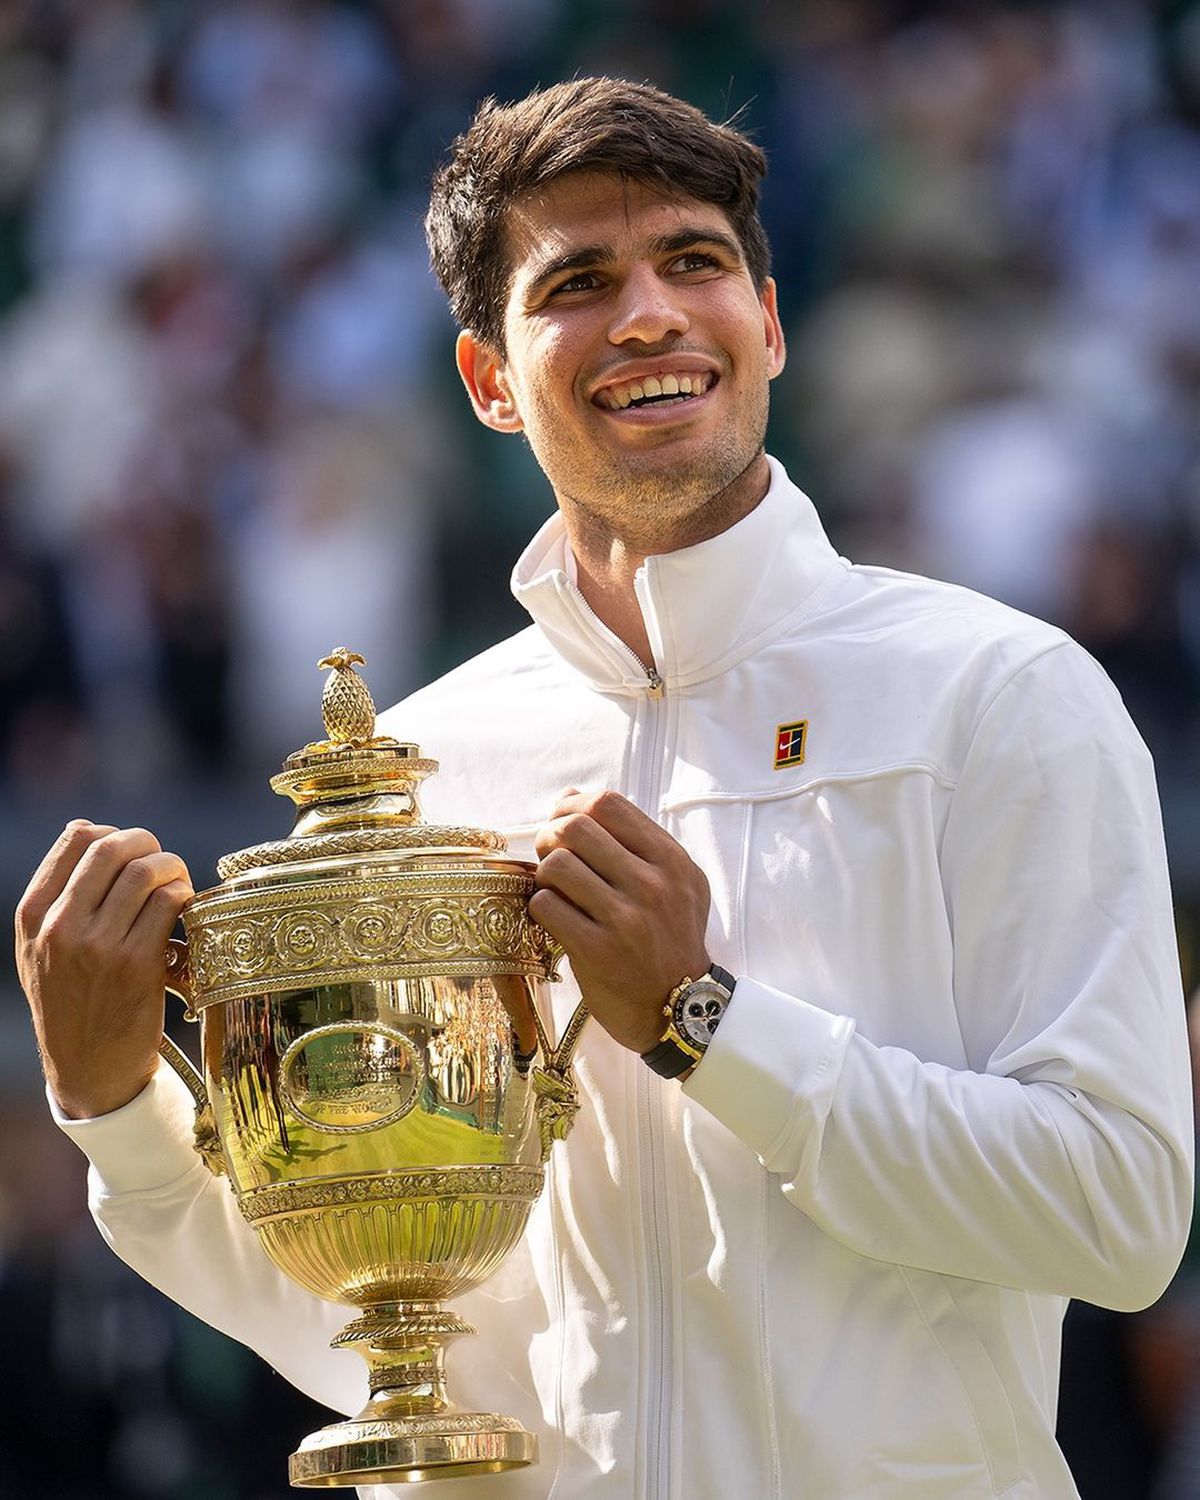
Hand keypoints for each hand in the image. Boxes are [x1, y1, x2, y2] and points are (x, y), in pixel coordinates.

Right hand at [15, 820, 194, 1118]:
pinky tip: (186, 910)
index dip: (114, 833)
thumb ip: (58, 895)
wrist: (89, 1070)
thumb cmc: (73, 1003)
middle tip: (163, 863)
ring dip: (173, 868)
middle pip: (113, 847)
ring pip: (146, 871)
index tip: (131, 851)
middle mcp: (60, 927)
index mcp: (34, 917)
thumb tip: (85, 826)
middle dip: (149, 843)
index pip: (76, 838)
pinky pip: (169, 903)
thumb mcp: (43, 951)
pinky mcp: (136, 965)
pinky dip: (185, 896)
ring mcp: (97, 945)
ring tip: (178, 885)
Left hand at [531, 790, 709, 1054]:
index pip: (608, 804)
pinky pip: (546, 906)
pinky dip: (541, 907)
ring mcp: (626, 919)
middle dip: (550, 834)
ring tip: (554, 889)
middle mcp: (652, 885)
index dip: (573, 804)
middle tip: (548, 853)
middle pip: (576, 828)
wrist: (681, 1007)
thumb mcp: (677, 882)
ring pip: (557, 865)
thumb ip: (633, 839)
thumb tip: (571, 796)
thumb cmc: (670, 938)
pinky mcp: (598, 952)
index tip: (563, 819)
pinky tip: (555, 916)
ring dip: (544, 874)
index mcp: (671, 861)